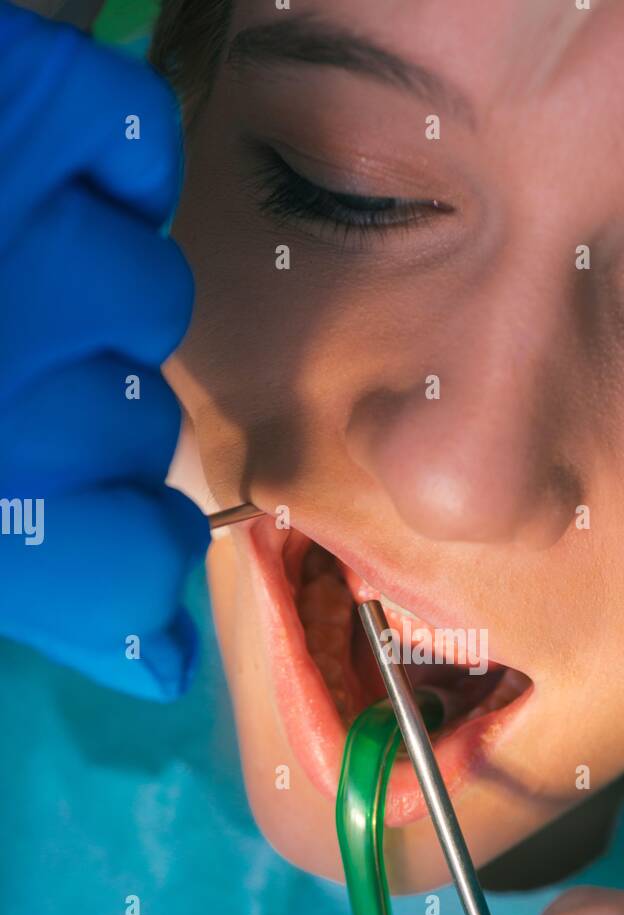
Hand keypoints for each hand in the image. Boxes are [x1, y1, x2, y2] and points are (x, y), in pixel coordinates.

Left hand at [0, 2, 207, 698]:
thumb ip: (35, 592)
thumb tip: (163, 663)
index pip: (142, 560)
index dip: (136, 563)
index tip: (112, 539)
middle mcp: (10, 367)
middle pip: (142, 433)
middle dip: (79, 429)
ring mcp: (22, 221)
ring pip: (148, 296)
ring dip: (88, 307)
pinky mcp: (23, 97)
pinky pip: (133, 137)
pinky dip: (116, 164)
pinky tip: (58, 189)